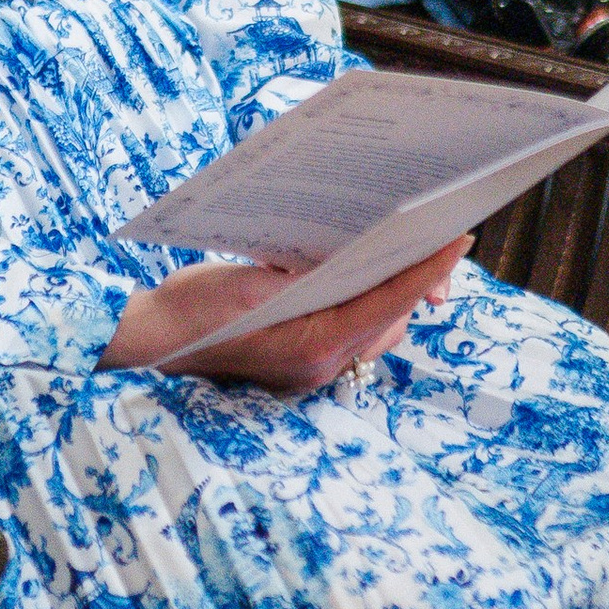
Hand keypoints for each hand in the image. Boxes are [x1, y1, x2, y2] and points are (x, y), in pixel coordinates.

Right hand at [103, 239, 468, 394]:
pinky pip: (353, 333)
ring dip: (393, 294)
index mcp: (312, 344)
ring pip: (377, 329)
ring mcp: (313, 368)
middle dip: (416, 281)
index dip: (425, 270)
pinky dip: (366, 304)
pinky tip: (360, 273)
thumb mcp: (248, 279)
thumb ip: (303, 272)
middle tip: (436, 239)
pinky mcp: (302, 361)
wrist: (150, 343)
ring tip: (404, 252)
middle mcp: (321, 364)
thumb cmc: (191, 309)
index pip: (388, 303)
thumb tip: (355, 254)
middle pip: (391, 319)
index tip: (457, 239)